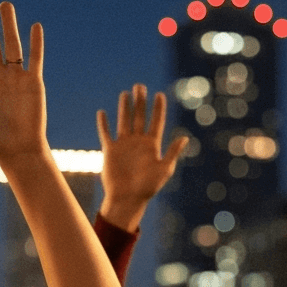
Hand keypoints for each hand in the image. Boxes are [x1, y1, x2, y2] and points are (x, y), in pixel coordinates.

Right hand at [97, 84, 185, 231]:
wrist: (127, 199)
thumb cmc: (147, 188)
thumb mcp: (163, 170)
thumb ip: (172, 153)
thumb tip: (185, 138)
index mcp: (152, 145)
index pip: (156, 122)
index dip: (158, 108)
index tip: (159, 94)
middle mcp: (138, 142)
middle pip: (139, 117)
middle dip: (140, 102)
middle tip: (140, 86)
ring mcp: (124, 145)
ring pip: (124, 121)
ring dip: (124, 108)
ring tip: (125, 94)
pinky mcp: (110, 151)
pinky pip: (106, 134)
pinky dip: (103, 124)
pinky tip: (102, 113)